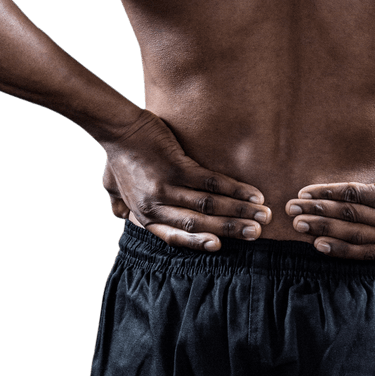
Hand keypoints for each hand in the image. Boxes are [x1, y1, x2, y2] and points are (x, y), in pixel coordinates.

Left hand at [101, 109, 270, 250]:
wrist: (118, 129)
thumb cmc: (118, 156)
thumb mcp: (112, 187)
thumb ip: (120, 205)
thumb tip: (119, 215)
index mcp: (144, 214)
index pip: (175, 236)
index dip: (199, 243)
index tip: (221, 246)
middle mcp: (156, 206)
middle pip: (199, 224)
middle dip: (231, 229)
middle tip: (257, 232)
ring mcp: (166, 187)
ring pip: (209, 205)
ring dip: (239, 211)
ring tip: (262, 214)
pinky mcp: (176, 167)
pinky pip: (211, 182)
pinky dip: (234, 189)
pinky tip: (251, 193)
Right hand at [285, 140, 374, 266]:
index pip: (370, 253)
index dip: (341, 250)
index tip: (318, 246)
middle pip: (354, 236)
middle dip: (320, 232)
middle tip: (296, 228)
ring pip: (347, 217)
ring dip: (317, 213)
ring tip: (295, 210)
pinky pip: (351, 196)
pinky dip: (326, 193)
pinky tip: (309, 193)